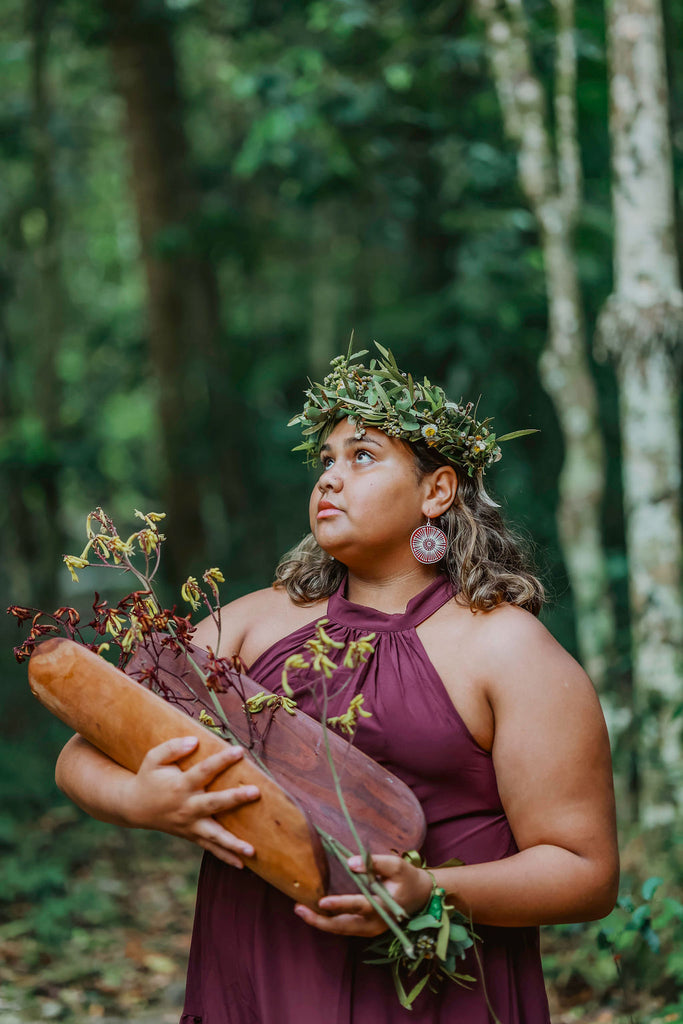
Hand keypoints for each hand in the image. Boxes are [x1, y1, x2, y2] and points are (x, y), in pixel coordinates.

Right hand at [123, 736, 259, 867]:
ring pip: (213, 835)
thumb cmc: (148, 778)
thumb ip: (172, 748)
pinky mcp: (191, 836)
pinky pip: (210, 848)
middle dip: (234, 799)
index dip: (221, 760)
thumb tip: (194, 741)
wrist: (135, 807)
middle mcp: (186, 807)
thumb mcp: (153, 758)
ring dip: (233, 843)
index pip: (204, 771)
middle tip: (255, 792)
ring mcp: (190, 825)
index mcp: (180, 786)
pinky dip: (225, 856)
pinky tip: (243, 865)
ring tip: (251, 851)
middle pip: (213, 803)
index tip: (239, 750)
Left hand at [294, 853, 432, 936]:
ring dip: (321, 922)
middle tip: (298, 909)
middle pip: (344, 926)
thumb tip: (350, 863)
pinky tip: (315, 913)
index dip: (340, 904)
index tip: (321, 902)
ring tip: (300, 910)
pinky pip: (345, 928)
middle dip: (319, 921)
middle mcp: (376, 923)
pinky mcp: (368, 928)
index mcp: (384, 907)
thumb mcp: (396, 865)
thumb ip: (374, 863)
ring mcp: (372, 929)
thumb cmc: (408, 877)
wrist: (423, 895)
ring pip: (342, 930)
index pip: (358, 906)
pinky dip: (329, 922)